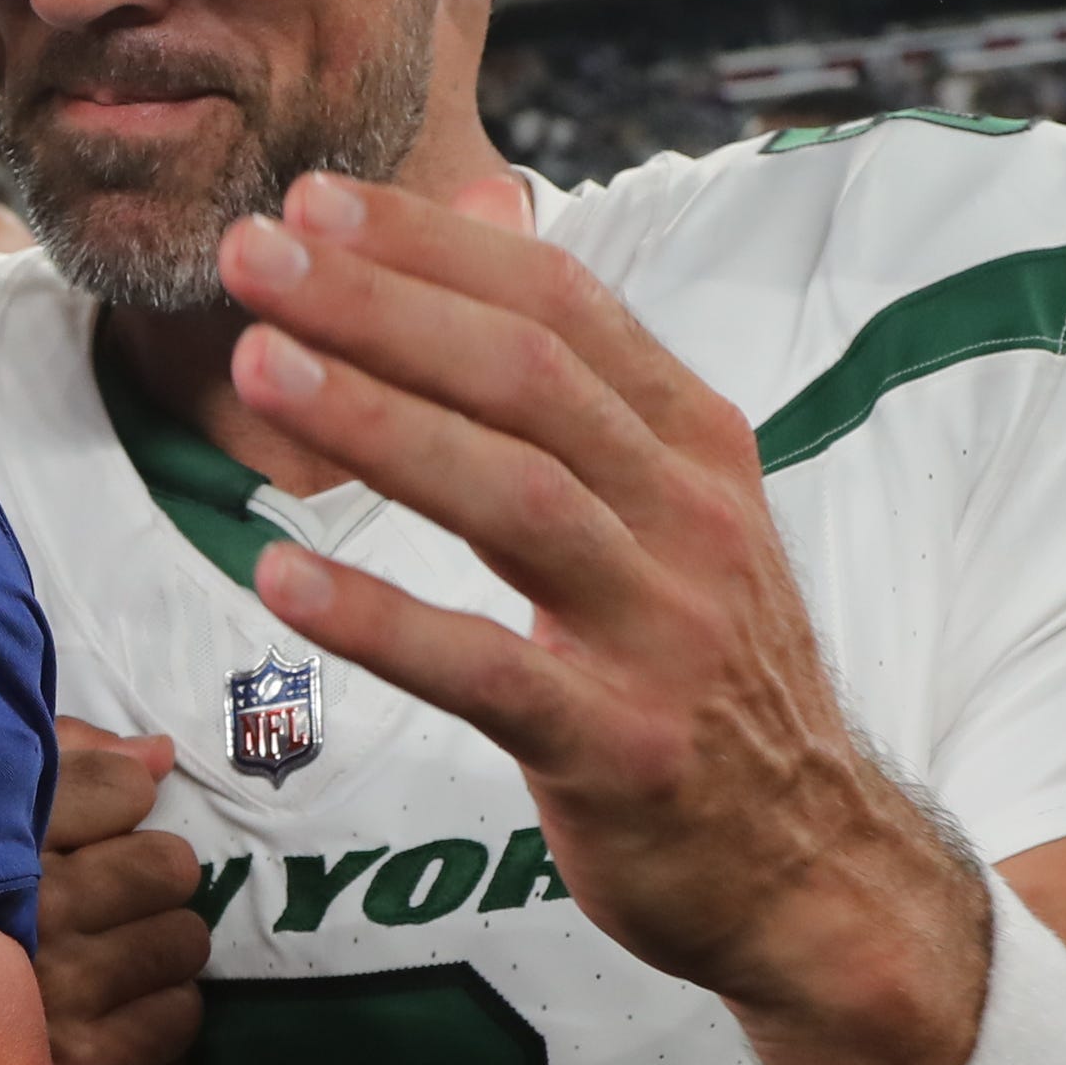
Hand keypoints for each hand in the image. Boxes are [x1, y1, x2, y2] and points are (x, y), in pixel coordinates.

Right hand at [38, 719, 208, 1064]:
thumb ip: (66, 764)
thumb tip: (159, 757)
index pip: (122, 788)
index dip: (117, 801)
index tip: (84, 832)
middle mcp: (31, 907)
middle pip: (169, 866)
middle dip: (146, 878)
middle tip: (104, 901)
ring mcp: (57, 991)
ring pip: (182, 943)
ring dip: (155, 947)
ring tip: (104, 956)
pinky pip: (176, 1018)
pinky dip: (155, 1011)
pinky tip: (107, 1009)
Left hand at [213, 173, 980, 1064]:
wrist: (812, 863)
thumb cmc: (701, 669)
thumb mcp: (670, 500)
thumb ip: (576, 364)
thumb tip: (490, 201)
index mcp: (696, 441)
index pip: (559, 303)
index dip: (431, 245)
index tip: (312, 201)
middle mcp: (690, 517)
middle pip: (527, 379)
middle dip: (381, 305)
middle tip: (254, 256)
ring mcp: (661, 633)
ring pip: (513, 498)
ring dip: (375, 426)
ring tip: (256, 370)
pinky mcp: (618, 748)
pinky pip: (486, 671)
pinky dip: (380, 618)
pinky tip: (281, 576)